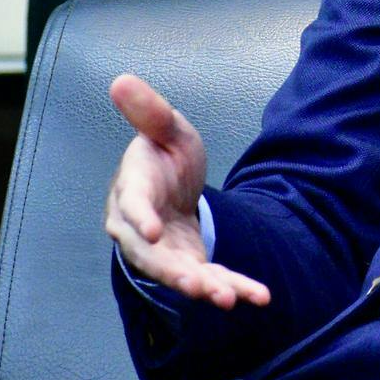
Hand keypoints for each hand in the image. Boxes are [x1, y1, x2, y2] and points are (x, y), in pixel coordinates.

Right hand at [104, 74, 269, 311]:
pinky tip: (258, 297)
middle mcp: (140, 231)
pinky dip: (233, 287)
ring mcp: (163, 252)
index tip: (154, 232)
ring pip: (180, 275)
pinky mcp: (188, 264)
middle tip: (198, 285)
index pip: (132, 207)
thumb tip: (121, 80)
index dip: (141, 220)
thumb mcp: (166, 128)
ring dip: (205, 287)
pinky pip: (210, 278)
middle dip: (175, 273)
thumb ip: (149, 112)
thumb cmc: (164, 154)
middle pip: (152, 257)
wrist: (173, 183)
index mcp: (131, 191)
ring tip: (228, 298)